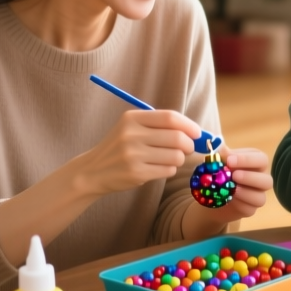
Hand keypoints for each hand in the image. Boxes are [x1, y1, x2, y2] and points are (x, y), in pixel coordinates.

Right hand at [72, 109, 197, 197]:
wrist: (92, 170)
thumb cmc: (120, 148)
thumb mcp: (132, 129)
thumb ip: (160, 126)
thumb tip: (196, 132)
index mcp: (132, 118)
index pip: (170, 118)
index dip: (189, 125)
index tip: (197, 133)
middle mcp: (131, 134)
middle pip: (177, 138)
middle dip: (189, 145)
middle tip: (188, 149)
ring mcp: (132, 155)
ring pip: (175, 156)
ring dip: (179, 159)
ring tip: (168, 159)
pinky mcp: (135, 173)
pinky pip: (167, 170)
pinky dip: (169, 170)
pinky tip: (158, 168)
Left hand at [215, 147, 271, 219]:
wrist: (210, 194)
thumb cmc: (218, 172)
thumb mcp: (217, 161)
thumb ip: (220, 155)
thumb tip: (222, 148)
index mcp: (255, 163)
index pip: (261, 159)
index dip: (247, 160)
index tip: (229, 160)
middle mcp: (260, 179)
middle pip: (267, 180)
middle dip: (250, 178)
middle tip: (234, 176)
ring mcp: (257, 196)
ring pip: (261, 198)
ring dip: (246, 193)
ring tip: (231, 190)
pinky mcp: (250, 209)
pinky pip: (250, 209)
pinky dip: (239, 205)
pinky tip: (229, 200)